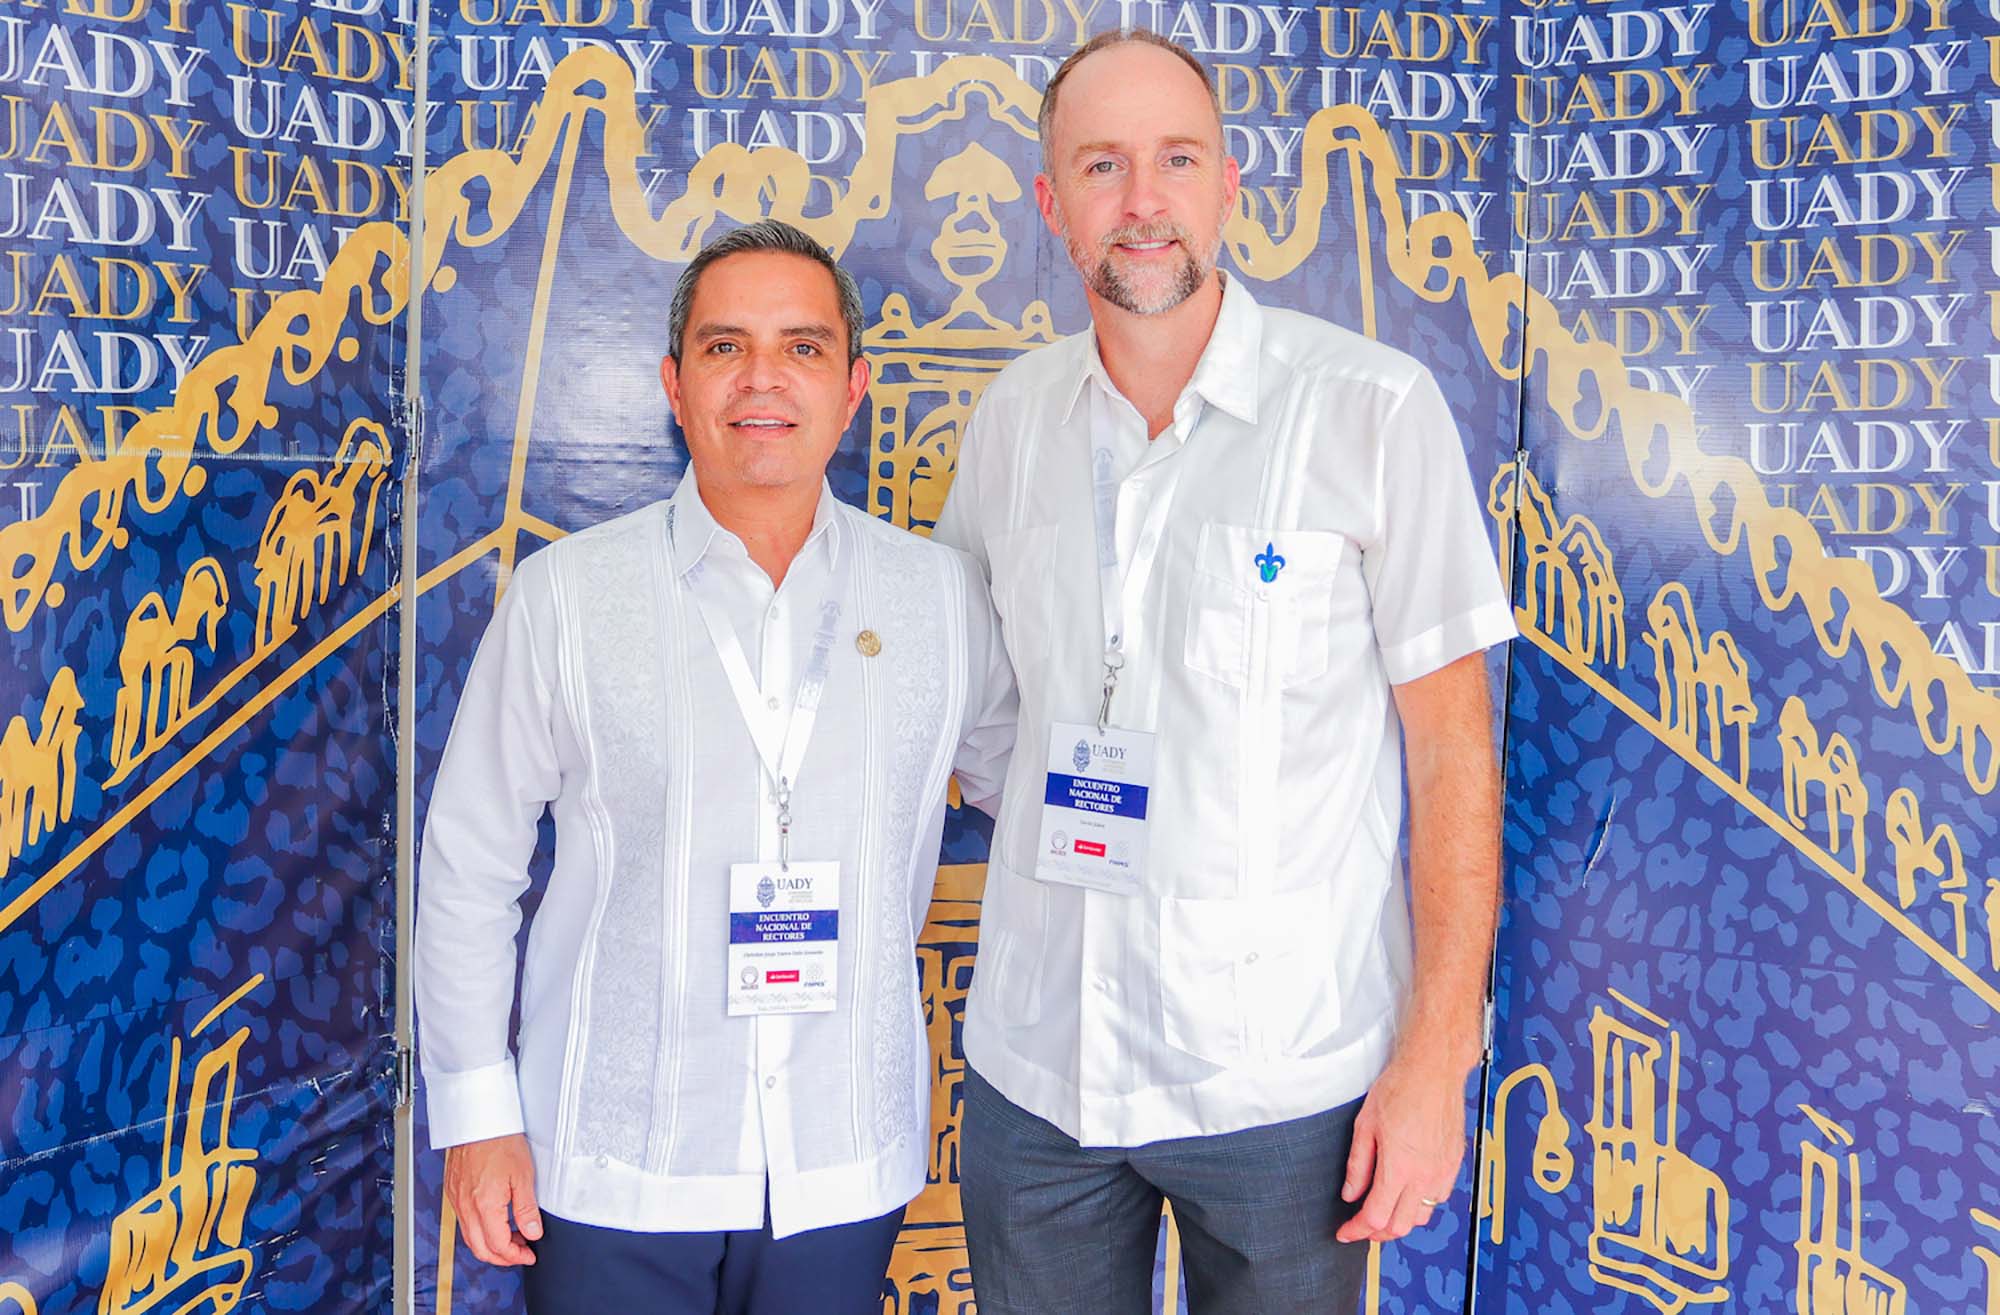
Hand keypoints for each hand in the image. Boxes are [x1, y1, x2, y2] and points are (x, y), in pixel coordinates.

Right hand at [445, 1133, 542, 1265]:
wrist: (479, 1119)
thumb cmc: (499, 1140)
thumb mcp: (524, 1175)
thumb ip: (527, 1209)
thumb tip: (533, 1232)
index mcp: (484, 1205)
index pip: (498, 1246)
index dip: (516, 1256)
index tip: (528, 1254)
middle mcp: (466, 1206)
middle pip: (480, 1249)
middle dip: (502, 1257)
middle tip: (520, 1252)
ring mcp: (456, 1199)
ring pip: (469, 1237)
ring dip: (490, 1244)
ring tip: (512, 1236)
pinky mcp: (453, 1191)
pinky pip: (463, 1221)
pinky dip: (479, 1230)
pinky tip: (494, 1220)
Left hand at [1335, 1056, 1467, 1242]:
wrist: (1433, 1070)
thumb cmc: (1401, 1088)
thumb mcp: (1365, 1125)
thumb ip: (1358, 1165)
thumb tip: (1351, 1193)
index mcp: (1400, 1167)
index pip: (1375, 1217)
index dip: (1356, 1230)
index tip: (1346, 1231)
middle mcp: (1425, 1175)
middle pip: (1400, 1226)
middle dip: (1377, 1233)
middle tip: (1361, 1224)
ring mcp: (1443, 1172)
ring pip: (1422, 1217)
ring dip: (1400, 1220)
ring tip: (1383, 1209)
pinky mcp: (1453, 1165)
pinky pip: (1438, 1199)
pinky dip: (1420, 1205)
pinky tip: (1407, 1192)